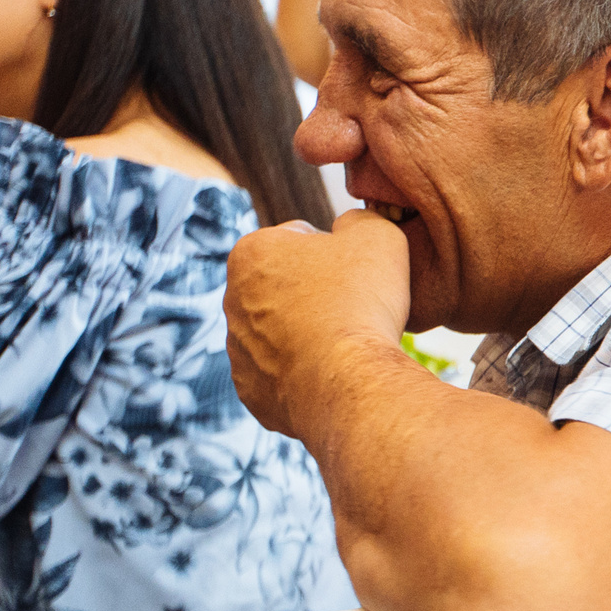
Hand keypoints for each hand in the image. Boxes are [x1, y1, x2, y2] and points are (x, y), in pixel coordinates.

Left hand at [225, 209, 411, 439]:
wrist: (348, 383)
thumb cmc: (360, 302)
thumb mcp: (377, 235)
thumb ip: (359, 219)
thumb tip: (350, 227)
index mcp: (252, 252)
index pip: (300, 238)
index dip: (338, 252)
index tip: (358, 273)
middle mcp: (232, 299)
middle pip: (286, 286)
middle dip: (317, 292)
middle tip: (357, 307)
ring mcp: (238, 350)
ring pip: (282, 331)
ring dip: (310, 333)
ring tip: (348, 343)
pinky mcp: (251, 390)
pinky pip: (283, 374)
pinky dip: (306, 372)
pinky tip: (333, 372)